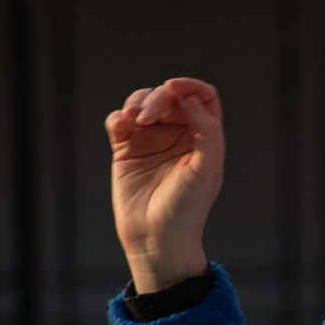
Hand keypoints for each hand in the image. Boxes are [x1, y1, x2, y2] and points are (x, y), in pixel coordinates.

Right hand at [107, 77, 225, 295]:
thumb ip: (207, 130)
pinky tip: (120, 129)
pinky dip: (117, 118)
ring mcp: (151, 140)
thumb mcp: (206, 169)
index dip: (189, 85)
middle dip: (157, 98)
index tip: (173, 87)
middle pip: (169, 96)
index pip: (202, 97)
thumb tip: (189, 98)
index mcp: (203, 138)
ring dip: (135, 102)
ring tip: (131, 121)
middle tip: (146, 118)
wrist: (155, 239)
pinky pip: (119, 120)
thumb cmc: (186, 208)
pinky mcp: (126, 149)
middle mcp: (178, 135)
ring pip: (142, 102)